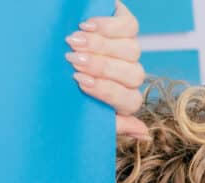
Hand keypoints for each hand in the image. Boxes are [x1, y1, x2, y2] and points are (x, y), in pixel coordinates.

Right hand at [65, 1, 148, 139]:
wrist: (60, 50)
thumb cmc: (67, 85)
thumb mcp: (82, 106)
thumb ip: (110, 122)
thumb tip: (144, 134)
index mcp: (125, 101)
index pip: (130, 101)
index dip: (106, 91)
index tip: (80, 81)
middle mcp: (131, 76)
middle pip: (132, 75)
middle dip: (100, 67)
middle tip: (72, 59)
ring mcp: (130, 51)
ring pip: (131, 51)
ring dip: (100, 46)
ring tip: (74, 42)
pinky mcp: (126, 25)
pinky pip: (129, 27)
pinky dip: (107, 26)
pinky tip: (86, 27)